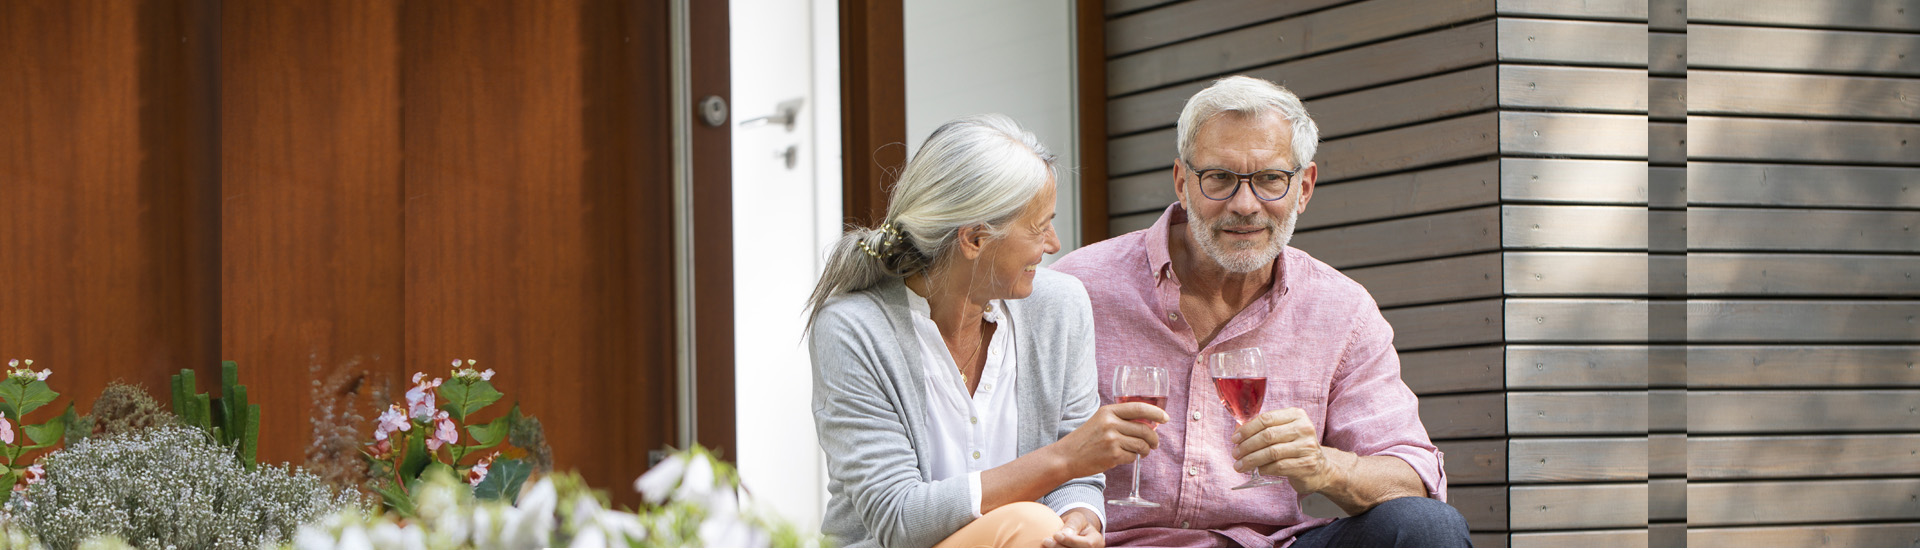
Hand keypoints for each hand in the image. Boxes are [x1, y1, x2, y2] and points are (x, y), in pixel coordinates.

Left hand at [1042, 508, 1103, 547]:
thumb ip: (1072, 524)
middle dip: (1060, 548)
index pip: (1087, 544)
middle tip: (1046, 541)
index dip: (1071, 541)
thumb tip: (1063, 534)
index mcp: (1097, 540)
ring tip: (1045, 545)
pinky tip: (1046, 548)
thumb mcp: (1076, 519)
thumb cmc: (1076, 525)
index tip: (1056, 534)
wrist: (1076, 534)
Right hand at [1052, 402, 1167, 477]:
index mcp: (1108, 411)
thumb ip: (1119, 419)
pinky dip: (1133, 458)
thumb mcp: (1099, 421)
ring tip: (1143, 452)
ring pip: (1141, 444)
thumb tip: (1147, 423)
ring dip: (1146, 450)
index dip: (1156, 412)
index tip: (1165, 418)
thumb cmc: (1084, 439)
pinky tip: (1125, 457)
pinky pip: (1133, 457)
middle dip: (1154, 438)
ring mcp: (1111, 439)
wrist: (1066, 456)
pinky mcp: (1112, 455)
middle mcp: (1110, 423)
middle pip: (1144, 429)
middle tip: (1155, 443)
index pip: (1139, 408)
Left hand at [1231, 407, 1344, 494]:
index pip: (1266, 419)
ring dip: (1251, 459)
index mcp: (1297, 415)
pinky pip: (1278, 466)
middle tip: (1235, 454)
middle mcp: (1304, 428)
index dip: (1247, 429)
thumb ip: (1264, 428)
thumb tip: (1237, 430)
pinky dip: (1264, 468)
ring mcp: (1307, 447)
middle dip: (1246, 446)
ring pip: (1271, 452)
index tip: (1234, 439)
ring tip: (1239, 465)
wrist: (1321, 468)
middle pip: (1268, 435)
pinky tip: (1257, 470)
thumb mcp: (1284, 431)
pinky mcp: (1306, 465)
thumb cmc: (1295, 447)